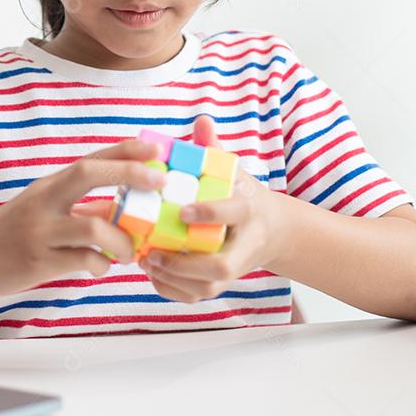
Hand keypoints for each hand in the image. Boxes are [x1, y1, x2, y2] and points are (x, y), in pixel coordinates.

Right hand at [0, 138, 163, 298]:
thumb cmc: (10, 233)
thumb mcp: (42, 209)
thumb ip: (79, 207)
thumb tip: (121, 209)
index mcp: (49, 185)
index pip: (91, 158)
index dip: (125, 150)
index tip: (156, 146)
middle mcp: (44, 201)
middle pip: (89, 173)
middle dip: (129, 173)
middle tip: (159, 185)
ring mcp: (40, 231)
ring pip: (92, 228)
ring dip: (121, 241)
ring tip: (129, 252)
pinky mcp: (38, 261)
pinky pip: (81, 261)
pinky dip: (100, 266)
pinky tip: (99, 268)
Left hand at [138, 115, 288, 302]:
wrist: (270, 230)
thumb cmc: (241, 194)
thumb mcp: (232, 169)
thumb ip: (214, 148)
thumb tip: (202, 120)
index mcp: (247, 210)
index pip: (232, 213)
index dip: (209, 213)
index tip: (182, 210)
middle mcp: (243, 244)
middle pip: (221, 265)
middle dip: (185, 262)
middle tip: (152, 250)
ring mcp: (234, 267)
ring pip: (207, 286)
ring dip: (173, 279)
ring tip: (145, 260)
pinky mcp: (222, 282)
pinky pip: (197, 295)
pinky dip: (173, 289)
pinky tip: (151, 273)